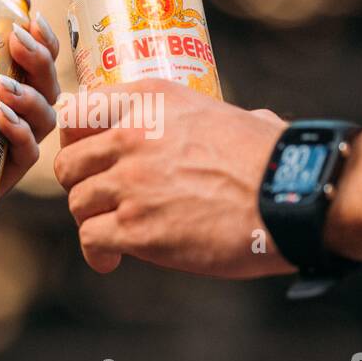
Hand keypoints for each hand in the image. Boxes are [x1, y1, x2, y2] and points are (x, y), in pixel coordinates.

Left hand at [0, 0, 60, 280]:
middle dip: (43, 61)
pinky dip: (20, 137)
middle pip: (46, 92)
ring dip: (35, 98)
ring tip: (7, 82)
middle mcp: (1, 134)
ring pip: (44, 126)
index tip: (28, 17)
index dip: (42, 43)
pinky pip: (23, 162)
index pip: (30, 70)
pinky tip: (4, 117)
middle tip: (21, 39)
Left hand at [54, 79, 292, 277]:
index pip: (80, 110)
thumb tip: (254, 119)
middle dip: (81, 185)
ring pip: (77, 202)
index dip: (77, 138)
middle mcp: (132, 135)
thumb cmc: (277, 158)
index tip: (88, 158)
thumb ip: (223, 119)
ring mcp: (131, 182)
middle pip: (70, 162)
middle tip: (100, 202)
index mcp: (152, 100)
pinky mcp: (136, 228)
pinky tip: (112, 259)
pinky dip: (97, 253)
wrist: (291, 197)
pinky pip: (91, 238)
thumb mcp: (239, 114)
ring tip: (111, 236)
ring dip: (92, 221)